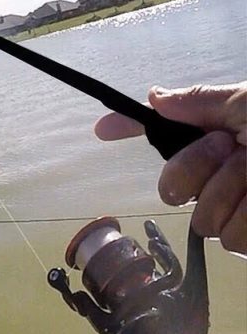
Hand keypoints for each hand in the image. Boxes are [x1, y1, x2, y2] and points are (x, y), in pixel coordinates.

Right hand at [94, 83, 245, 254]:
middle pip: (172, 188)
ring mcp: (239, 212)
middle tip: (237, 150)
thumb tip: (154, 95)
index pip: (166, 135)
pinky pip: (231, 238)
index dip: (131, 127)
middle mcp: (224, 177)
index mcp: (220, 141)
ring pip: (203, 218)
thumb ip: (200, 103)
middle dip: (199, 168)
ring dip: (236, 193)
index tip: (102, 129)